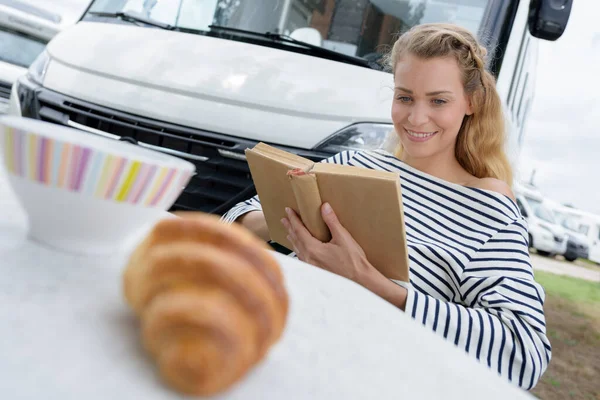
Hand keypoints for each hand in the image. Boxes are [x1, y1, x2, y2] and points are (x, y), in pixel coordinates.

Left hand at [281, 203, 407, 308]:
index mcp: (313, 249)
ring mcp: (311, 266)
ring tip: (290, 232)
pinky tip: (300, 248)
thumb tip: (325, 207)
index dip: (293, 219)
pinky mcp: (315, 270)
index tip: (288, 211)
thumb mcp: (343, 238)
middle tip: (284, 219)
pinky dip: (299, 248)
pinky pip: (302, 257)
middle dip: (290, 228)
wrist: (359, 281)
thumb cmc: (353, 262)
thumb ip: (332, 221)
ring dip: (293, 238)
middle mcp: (308, 258)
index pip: (299, 230)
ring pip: (298, 249)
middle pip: (295, 239)